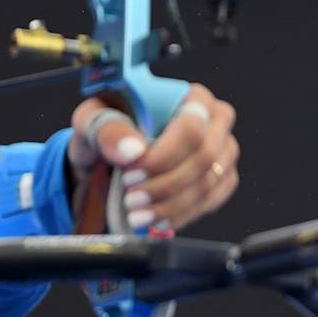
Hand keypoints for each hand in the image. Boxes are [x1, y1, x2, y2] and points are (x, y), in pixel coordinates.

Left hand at [67, 84, 238, 231]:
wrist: (110, 153)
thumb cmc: (107, 128)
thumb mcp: (94, 120)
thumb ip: (108, 130)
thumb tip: (132, 151)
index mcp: (190, 96)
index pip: (191, 127)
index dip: (163, 156)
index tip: (130, 175)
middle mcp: (215, 119)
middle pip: (204, 157)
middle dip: (165, 185)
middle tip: (131, 200)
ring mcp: (223, 149)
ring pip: (207, 183)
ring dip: (170, 205)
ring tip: (136, 216)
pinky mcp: (222, 176)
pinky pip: (211, 200)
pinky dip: (182, 214)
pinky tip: (156, 221)